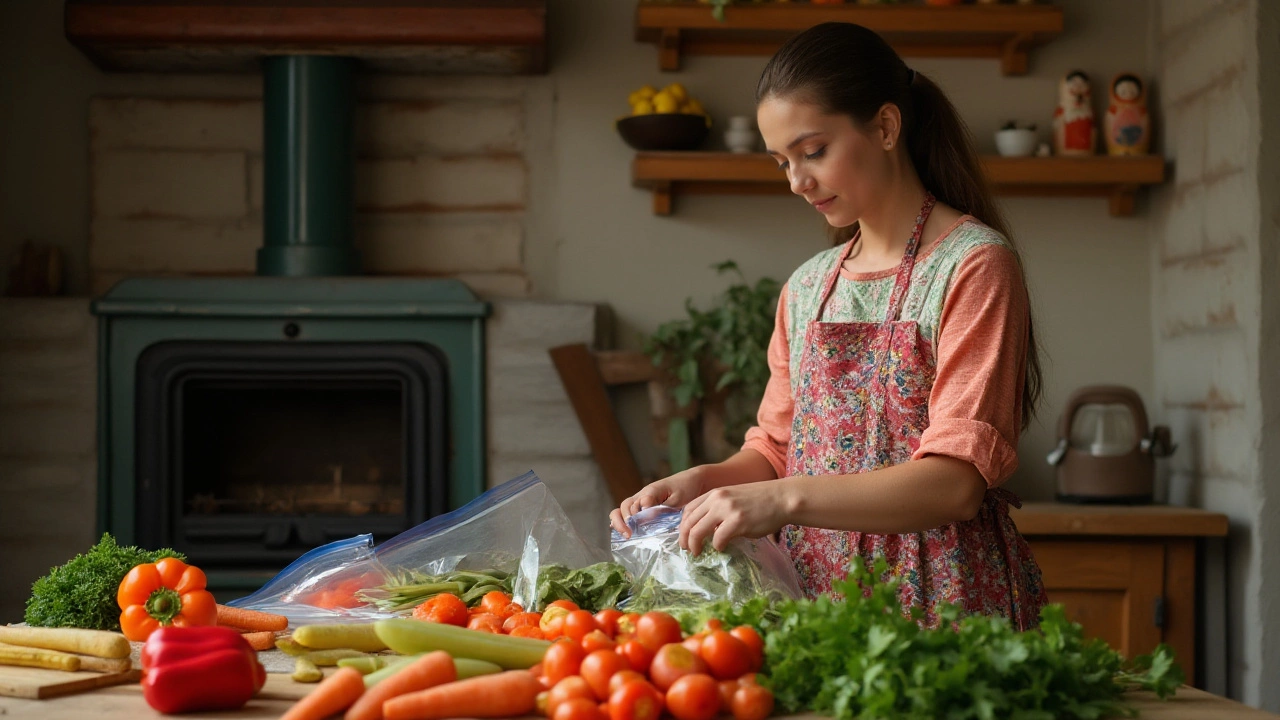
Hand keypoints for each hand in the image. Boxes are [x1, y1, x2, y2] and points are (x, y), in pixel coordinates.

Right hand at [609, 464, 715, 537]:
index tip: (637, 526)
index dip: (633, 517)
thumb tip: (644, 514)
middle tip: (629, 534)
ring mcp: (641, 502)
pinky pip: (630, 515)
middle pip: (624, 506)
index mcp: (649, 492)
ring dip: (620, 523)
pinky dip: (624, 523)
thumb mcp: (677, 498)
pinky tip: (625, 534)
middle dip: (622, 521)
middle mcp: (642, 496)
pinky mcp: (645, 509)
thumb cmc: (686, 488)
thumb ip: (661, 507)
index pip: (634, 505)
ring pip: (623, 510)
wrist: (694, 481)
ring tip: (627, 536)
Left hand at [677, 480, 793, 555]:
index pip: (688, 510)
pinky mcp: (738, 521)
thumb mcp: (733, 499)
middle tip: (687, 550)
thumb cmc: (760, 501)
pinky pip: (718, 538)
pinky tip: (722, 548)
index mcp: (714, 493)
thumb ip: (718, 510)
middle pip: (689, 522)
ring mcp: (727, 509)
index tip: (685, 538)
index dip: (683, 526)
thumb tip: (707, 531)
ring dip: (695, 545)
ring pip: (697, 531)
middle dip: (685, 539)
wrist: (782, 498)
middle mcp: (717, 499)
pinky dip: (717, 546)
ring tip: (698, 552)